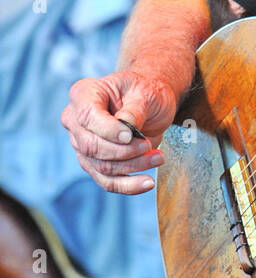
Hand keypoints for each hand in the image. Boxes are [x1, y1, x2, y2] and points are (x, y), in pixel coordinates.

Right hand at [61, 72, 178, 194]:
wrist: (151, 102)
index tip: (131, 136)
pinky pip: (107, 181)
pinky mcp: (94, 163)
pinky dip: (128, 185)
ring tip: (158, 158)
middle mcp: (75, 120)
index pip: (87, 116)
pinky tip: (147, 183)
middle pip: (91, 146)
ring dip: (132, 166)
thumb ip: (134, 109)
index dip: (108, 130)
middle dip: (124, 151)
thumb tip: (127, 128)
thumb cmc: (146, 91)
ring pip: (101, 166)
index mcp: (84, 94)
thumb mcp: (146, 92)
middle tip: (148, 146)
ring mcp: (82, 144)